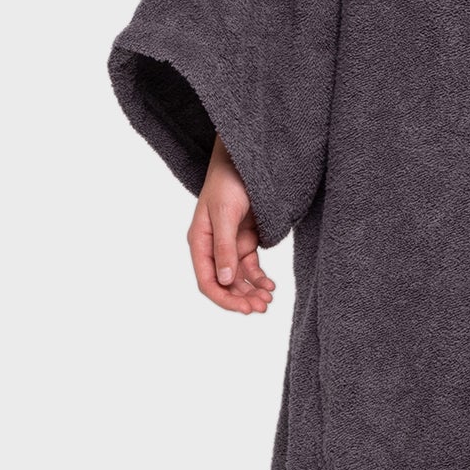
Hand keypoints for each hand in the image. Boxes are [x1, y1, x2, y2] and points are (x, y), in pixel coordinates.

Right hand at [186, 133, 276, 313]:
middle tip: (262, 307)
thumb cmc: (228, 181)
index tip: (244, 309)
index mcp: (199, 242)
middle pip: (224, 283)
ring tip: (268, 300)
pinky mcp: (245, 239)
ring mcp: (229, 244)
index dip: (224, 298)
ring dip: (251, 290)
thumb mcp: (225, 214)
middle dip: (241, 297)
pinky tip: (270, 285)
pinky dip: (259, 277)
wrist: (244, 160)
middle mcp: (213, 247)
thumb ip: (225, 247)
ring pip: (239, 277)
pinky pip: (250, 265)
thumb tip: (225, 280)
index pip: (208, 281)